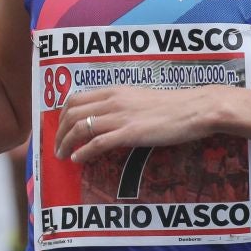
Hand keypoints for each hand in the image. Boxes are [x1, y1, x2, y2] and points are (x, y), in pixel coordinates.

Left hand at [54, 84, 229, 163]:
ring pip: (80, 128)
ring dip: (66, 144)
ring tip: (62, 155)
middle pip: (72, 114)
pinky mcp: (130, 133)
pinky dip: (83, 152)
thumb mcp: (139, 98)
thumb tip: (106, 117)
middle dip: (59, 132)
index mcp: (114, 91)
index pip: (75, 99)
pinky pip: (98, 143)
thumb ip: (120, 104)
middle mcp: (112, 101)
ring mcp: (120, 117)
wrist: (194, 109)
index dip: (61, 115)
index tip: (59, 129)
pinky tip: (77, 159)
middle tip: (56, 147)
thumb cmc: (171, 106)